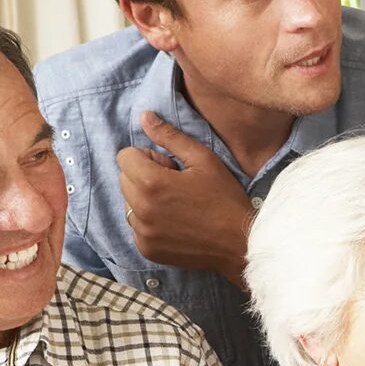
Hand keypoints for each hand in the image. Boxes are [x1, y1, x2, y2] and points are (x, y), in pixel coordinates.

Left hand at [116, 112, 256, 283]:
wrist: (241, 244)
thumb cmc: (225, 199)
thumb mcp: (204, 160)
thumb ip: (170, 137)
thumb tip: (144, 116)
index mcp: (151, 182)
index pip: (125, 156)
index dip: (149, 157)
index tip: (172, 169)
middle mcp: (140, 209)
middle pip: (123, 179)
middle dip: (144, 177)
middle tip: (177, 187)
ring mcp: (142, 232)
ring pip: (129, 204)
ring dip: (146, 200)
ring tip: (177, 207)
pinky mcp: (146, 249)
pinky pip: (137, 227)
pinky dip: (151, 223)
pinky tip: (177, 224)